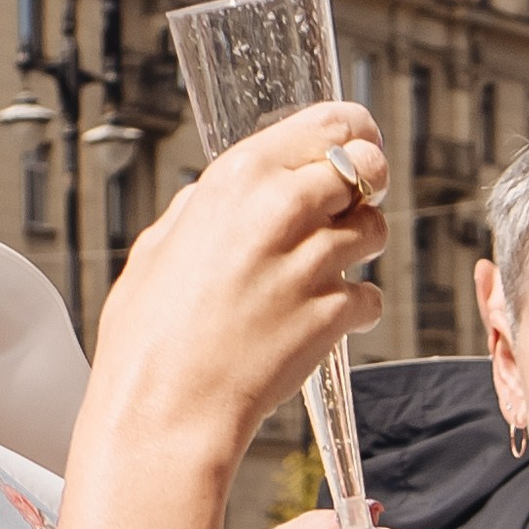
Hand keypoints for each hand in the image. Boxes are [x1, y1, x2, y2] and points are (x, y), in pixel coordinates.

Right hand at [87, 103, 386, 480]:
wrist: (168, 402)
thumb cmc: (152, 331)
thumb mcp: (161, 244)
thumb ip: (199, 210)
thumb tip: (212, 197)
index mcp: (237, 177)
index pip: (326, 125)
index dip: (354, 132)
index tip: (362, 140)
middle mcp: (279, 210)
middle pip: (365, 168)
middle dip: (369, 184)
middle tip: (355, 205)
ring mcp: (310, 263)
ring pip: (376, 230)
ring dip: (363, 244)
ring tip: (330, 265)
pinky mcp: (331, 315)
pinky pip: (370, 297)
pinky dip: (357, 307)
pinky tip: (326, 319)